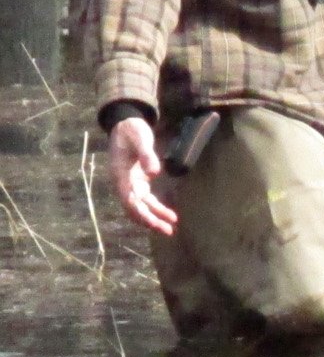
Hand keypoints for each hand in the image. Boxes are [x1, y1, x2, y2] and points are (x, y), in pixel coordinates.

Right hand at [108, 117, 177, 235]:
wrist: (126, 124)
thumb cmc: (132, 131)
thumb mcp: (140, 139)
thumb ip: (146, 154)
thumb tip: (154, 172)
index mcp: (120, 175)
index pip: (129, 200)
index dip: (140, 213)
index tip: (152, 222)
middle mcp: (123, 183)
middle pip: (135, 208)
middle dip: (150, 221)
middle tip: (168, 232)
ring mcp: (130, 183)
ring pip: (141, 206)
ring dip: (155, 218)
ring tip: (171, 228)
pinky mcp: (138, 181)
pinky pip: (147, 200)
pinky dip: (157, 208)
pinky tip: (169, 215)